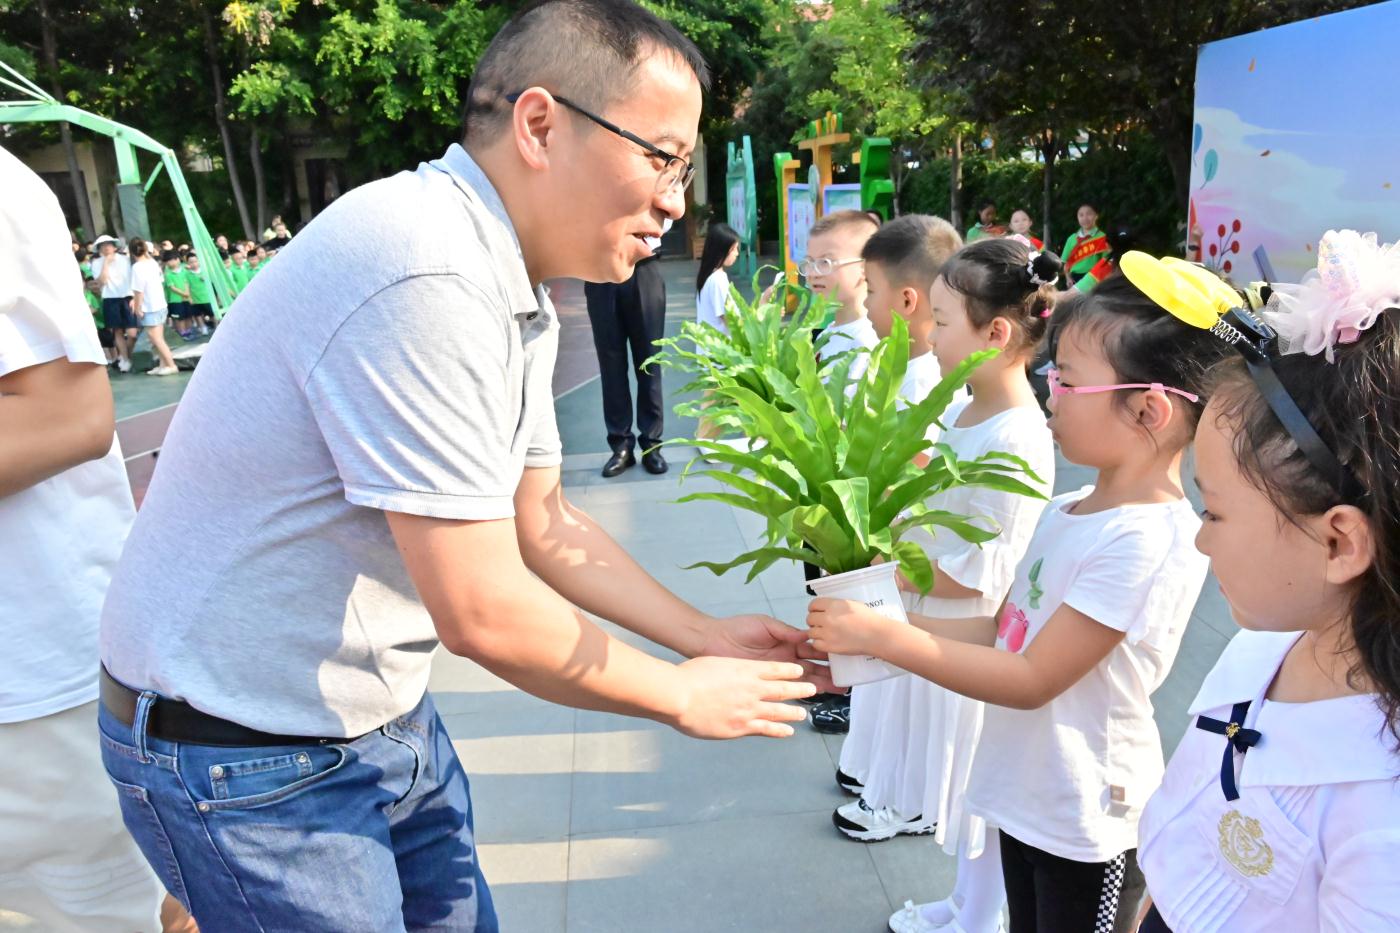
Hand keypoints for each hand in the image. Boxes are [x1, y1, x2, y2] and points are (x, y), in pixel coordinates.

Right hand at [671, 656, 813, 738]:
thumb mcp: (712, 663)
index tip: (799, 670)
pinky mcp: (741, 726)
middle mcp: (752, 688)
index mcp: (745, 669)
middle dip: (800, 689)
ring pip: (779, 710)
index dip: (789, 670)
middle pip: (782, 689)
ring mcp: (748, 709)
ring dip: (793, 711)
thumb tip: (730, 674)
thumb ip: (726, 669)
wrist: (680, 695)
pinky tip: (788, 731)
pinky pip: (766, 728)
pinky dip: (779, 730)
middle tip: (813, 689)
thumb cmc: (689, 677)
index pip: (774, 669)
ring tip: (804, 713)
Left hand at [700, 613, 834, 692]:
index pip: (812, 649)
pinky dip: (800, 694)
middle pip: (813, 668)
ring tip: (838, 690)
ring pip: (804, 680)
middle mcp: (785, 659)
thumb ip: (786, 631)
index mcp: (788, 642)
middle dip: (830, 673)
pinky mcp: (765, 683)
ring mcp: (777, 673)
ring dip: (821, 685)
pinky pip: (786, 691)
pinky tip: (814, 698)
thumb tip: (807, 634)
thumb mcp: (765, 625)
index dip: (828, 653)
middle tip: (848, 680)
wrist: (713, 640)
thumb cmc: (738, 628)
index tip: (844, 656)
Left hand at [806, 597, 893, 657]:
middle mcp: (828, 618)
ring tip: (824, 633)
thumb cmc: (868, 619)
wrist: (876, 635)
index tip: (816, 612)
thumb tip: (827, 607)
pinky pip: (816, 644)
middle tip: (821, 624)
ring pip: (811, 632)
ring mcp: (827, 633)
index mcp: (833, 605)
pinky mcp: (830, 646)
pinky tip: (826, 642)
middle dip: (814, 621)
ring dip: (816, 632)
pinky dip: (819, 643)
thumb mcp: (852, 603)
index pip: (813, 604)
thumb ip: (837, 604)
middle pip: (810, 618)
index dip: (814, 608)